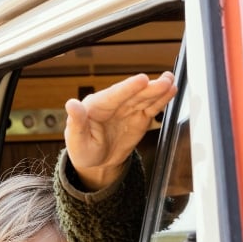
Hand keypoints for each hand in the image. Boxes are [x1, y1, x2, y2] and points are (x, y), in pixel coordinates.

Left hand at [64, 71, 177, 189]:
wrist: (97, 161)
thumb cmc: (82, 149)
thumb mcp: (76, 140)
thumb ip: (76, 121)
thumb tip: (71, 104)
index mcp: (96, 106)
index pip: (114, 95)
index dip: (129, 88)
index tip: (142, 80)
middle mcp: (113, 104)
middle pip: (133, 94)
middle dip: (149, 88)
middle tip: (164, 81)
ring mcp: (127, 109)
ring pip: (144, 98)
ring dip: (158, 90)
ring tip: (171, 82)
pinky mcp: (139, 117)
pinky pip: (151, 108)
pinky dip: (161, 100)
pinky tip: (171, 91)